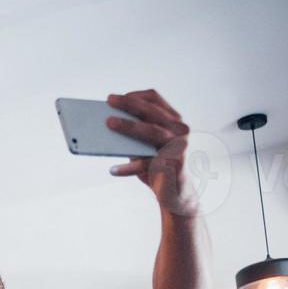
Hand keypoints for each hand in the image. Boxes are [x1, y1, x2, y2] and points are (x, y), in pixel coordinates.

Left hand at [106, 90, 200, 217]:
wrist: (175, 192)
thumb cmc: (155, 164)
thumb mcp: (144, 146)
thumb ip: (133, 134)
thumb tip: (108, 123)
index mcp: (172, 120)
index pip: (155, 99)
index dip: (135, 96)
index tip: (114, 97)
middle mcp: (179, 130)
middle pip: (152, 112)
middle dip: (129, 104)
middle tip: (109, 101)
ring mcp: (178, 147)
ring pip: (152, 131)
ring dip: (129, 126)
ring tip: (108, 123)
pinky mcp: (174, 165)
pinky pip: (147, 164)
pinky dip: (129, 167)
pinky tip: (113, 170)